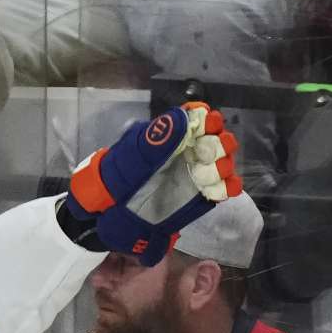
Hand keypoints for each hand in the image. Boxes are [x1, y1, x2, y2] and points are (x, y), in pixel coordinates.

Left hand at [65, 102, 241, 265]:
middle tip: (206, 153)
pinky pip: (223, 188)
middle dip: (218, 144)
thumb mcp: (130, 156)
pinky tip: (218, 189)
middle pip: (216, 140)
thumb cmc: (113, 180)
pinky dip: (226, 186)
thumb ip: (155, 139)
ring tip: (209, 174)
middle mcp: (185, 153)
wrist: (104, 216)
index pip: (197, 119)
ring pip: (223, 163)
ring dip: (223, 164)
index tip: (206, 125)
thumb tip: (183, 116)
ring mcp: (194, 174)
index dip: (205, 120)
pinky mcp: (199, 197)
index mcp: (169, 137)